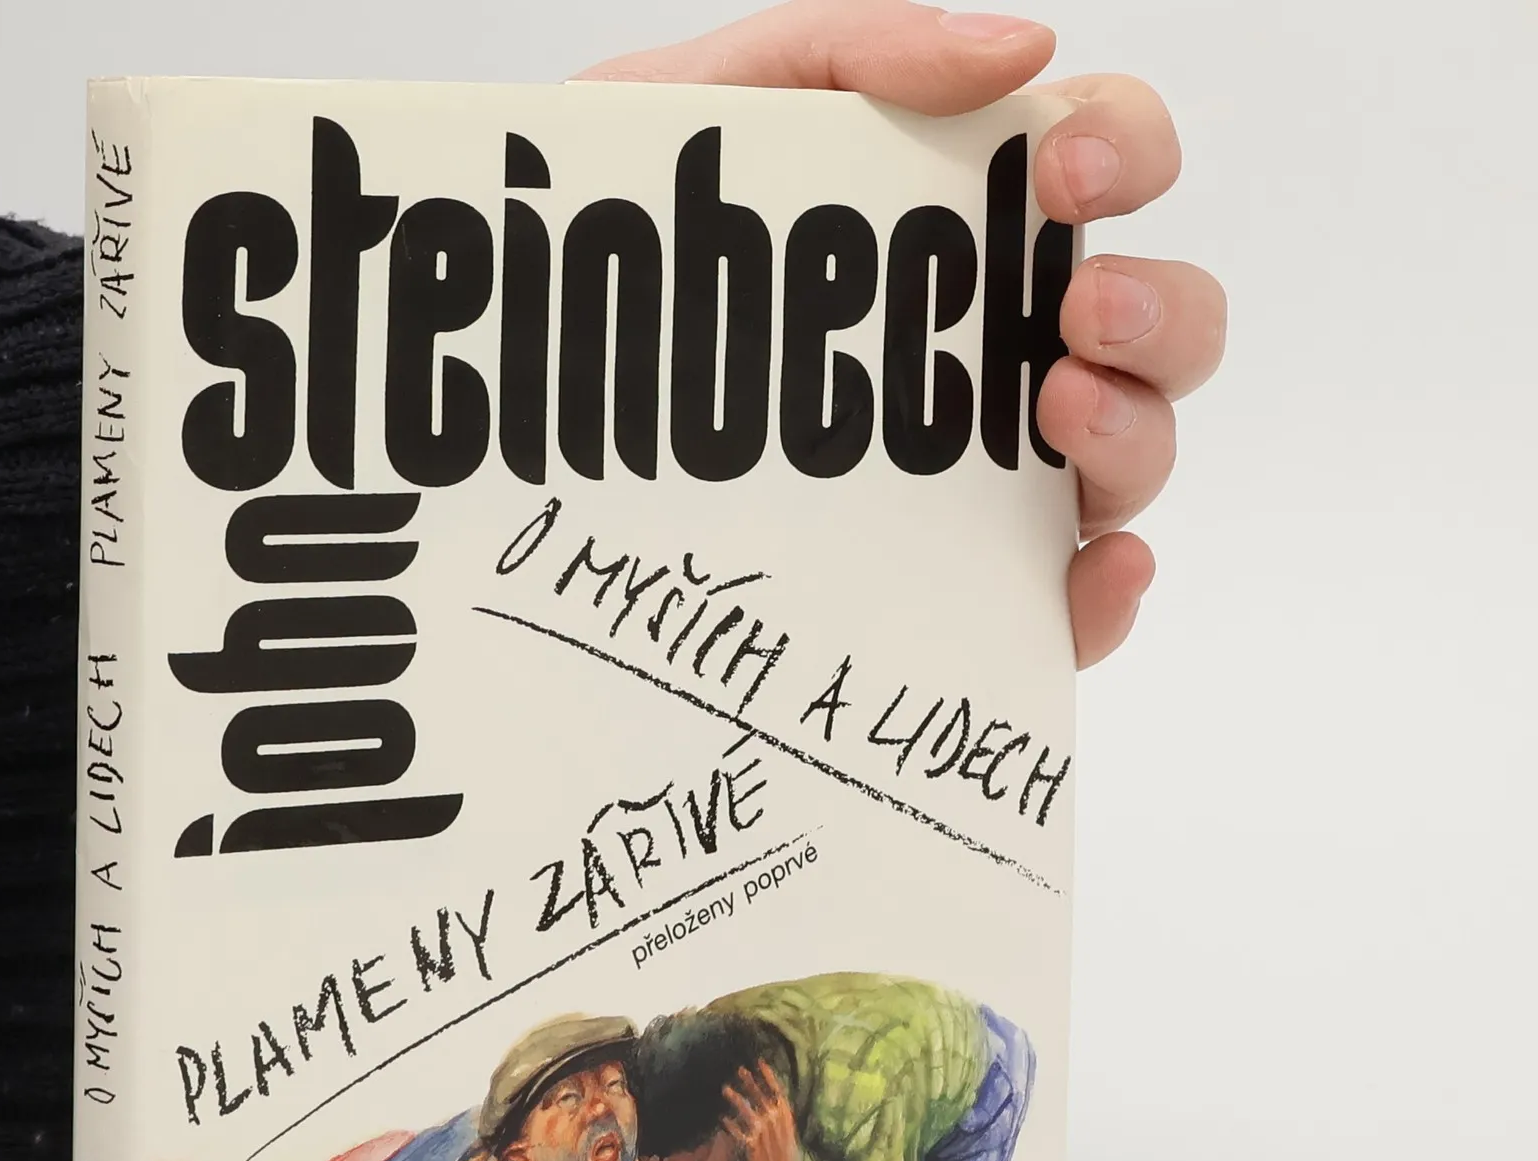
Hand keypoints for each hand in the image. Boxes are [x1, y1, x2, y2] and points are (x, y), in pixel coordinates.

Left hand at [579, 1, 1226, 667]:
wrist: (495, 392)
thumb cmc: (611, 248)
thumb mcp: (700, 107)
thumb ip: (848, 49)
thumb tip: (1021, 50)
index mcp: (962, 224)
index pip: (1108, 163)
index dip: (1126, 148)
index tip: (1060, 171)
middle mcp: (996, 349)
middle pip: (1163, 324)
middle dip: (1155, 311)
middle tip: (1071, 311)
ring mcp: (986, 478)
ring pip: (1133, 456)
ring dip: (1133, 432)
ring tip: (1053, 414)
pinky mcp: (954, 595)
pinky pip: (1067, 605)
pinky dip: (1107, 592)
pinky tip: (1092, 569)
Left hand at [723, 1063, 802, 1160]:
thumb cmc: (784, 1148)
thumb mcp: (786, 1126)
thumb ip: (776, 1111)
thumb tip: (767, 1094)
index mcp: (785, 1114)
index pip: (777, 1090)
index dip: (768, 1076)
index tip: (759, 1062)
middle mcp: (774, 1120)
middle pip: (760, 1097)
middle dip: (750, 1082)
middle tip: (739, 1069)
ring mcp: (763, 1132)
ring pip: (747, 1112)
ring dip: (736, 1099)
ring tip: (725, 1088)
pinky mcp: (752, 1145)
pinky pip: (738, 1132)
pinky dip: (731, 1125)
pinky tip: (723, 1118)